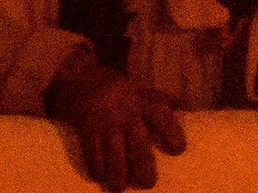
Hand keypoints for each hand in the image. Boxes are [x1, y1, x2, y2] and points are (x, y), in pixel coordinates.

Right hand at [48, 51, 184, 191]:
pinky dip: (96, 165)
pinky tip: (99, 176)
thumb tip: (179, 104)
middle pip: (138, 139)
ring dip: (118, 171)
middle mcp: (126, 107)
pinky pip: (91, 148)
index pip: (160, 112)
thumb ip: (157, 98)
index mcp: (142, 98)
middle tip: (147, 183)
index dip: (171, 130)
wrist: (78, 76)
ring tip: (119, 187)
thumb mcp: (138, 88)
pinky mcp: (86, 122)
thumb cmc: (116, 89)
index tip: (178, 149)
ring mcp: (105, 116)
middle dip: (143, 163)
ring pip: (114, 149)